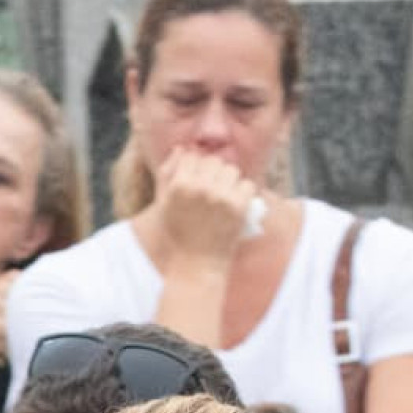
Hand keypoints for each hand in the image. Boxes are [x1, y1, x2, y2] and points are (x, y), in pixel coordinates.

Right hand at [149, 149, 256, 263]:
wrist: (196, 263)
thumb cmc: (179, 232)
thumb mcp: (165, 204)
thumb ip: (168, 174)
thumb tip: (181, 148)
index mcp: (178, 186)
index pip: (193, 157)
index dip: (196, 168)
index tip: (197, 183)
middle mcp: (199, 188)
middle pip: (214, 162)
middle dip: (214, 174)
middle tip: (211, 193)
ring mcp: (220, 196)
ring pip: (232, 171)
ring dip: (230, 182)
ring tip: (222, 199)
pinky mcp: (238, 206)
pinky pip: (247, 184)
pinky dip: (243, 194)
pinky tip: (234, 207)